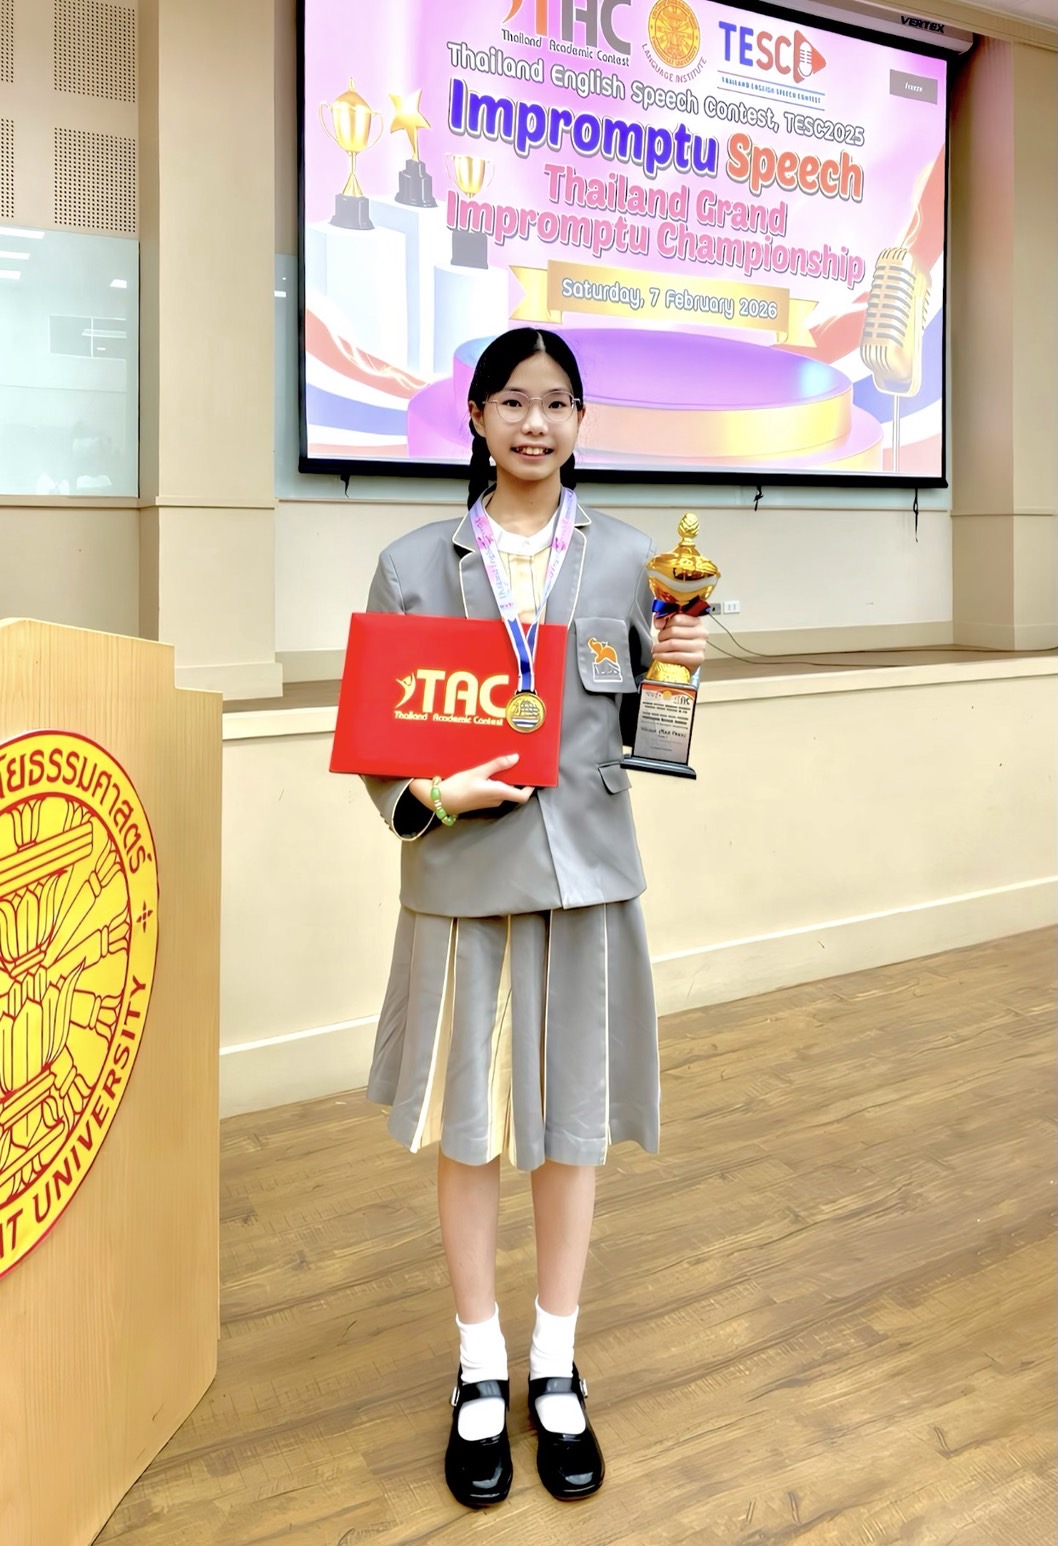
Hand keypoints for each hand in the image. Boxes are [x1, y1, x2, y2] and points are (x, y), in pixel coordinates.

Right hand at [410, 754, 531, 816]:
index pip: (523, 796)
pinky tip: (489, 771)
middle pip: (513, 790)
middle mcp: (496, 800)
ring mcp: (488, 801)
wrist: (440, 800)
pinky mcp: (481, 800)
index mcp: (499, 793)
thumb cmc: (459, 786)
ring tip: (503, 762)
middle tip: (517, 762)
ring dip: (505, 778)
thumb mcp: (478, 772)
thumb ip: (497, 765)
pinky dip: (495, 781)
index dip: (531, 788)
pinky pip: (494, 790)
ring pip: (503, 789)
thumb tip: (516, 758)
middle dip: (516, 778)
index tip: (533, 776)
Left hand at [652, 612, 708, 670]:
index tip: (659, 627)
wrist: (687, 662)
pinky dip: (663, 656)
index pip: (677, 618)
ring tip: (656, 650)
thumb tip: (658, 623)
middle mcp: (701, 633)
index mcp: (696, 622)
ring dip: (660, 647)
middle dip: (661, 636)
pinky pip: (676, 656)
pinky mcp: (698, 658)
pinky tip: (658, 656)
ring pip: (673, 643)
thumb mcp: (674, 629)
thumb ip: (666, 621)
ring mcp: (700, 646)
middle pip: (673, 631)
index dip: (665, 623)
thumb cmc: (681, 644)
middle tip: (658, 641)